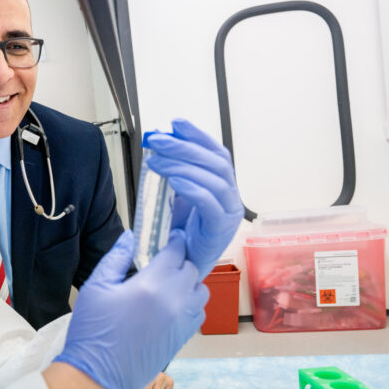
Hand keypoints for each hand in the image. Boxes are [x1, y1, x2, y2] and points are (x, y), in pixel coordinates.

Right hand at [55, 230, 207, 388]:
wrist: (98, 376)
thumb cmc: (93, 332)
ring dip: (189, 283)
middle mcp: (174, 301)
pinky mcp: (183, 338)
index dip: (174, 242)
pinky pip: (199, 313)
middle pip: (191, 270)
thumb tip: (130, 238)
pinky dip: (191, 304)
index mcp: (152, 284)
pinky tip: (172, 305)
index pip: (176, 253)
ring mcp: (182, 321)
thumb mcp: (96, 287)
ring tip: (170, 284)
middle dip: (180, 262)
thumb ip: (116, 257)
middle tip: (165, 262)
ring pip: (200, 291)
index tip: (170, 239)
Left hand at [145, 119, 243, 279]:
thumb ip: (177, 172)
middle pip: (215, 162)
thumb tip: (162, 143)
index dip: (198, 135)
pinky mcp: (221, 229)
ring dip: (182, 165)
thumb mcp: (180, 196)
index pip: (216, 152)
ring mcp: (230, 213)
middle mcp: (232, 196)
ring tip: (157, 160)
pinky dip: (192, 187)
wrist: (185, 265)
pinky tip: (173, 180)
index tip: (176, 123)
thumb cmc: (183, 231)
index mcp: (225, 185)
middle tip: (157, 140)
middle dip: (184, 147)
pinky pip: (210, 203)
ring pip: (213, 179)